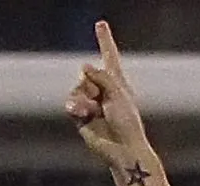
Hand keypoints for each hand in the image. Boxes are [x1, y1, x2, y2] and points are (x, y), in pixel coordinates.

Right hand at [67, 21, 152, 175]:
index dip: (104, 40)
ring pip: (77, 88)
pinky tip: (85, 114)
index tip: (100, 24)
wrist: (121, 148)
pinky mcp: (81, 115)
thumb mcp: (118, 93)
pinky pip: (71, 103)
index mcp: (118, 82)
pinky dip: (76, 107)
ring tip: (92, 111)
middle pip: (87, 74)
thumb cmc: (127, 122)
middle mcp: (103, 90)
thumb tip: (83, 66)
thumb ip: (102, 76)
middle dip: (91, 85)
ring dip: (83, 98)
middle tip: (101, 101)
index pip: (109, 56)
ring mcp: (91, 102)